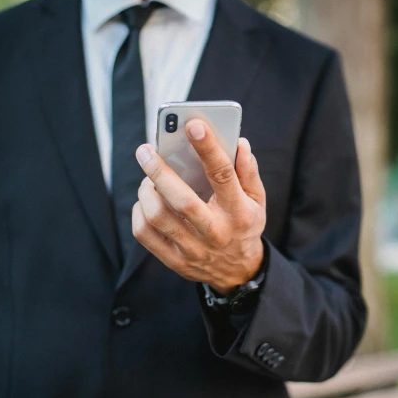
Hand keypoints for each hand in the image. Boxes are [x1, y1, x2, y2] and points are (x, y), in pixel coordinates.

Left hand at [133, 119, 266, 293]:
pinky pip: (145, 235)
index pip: (223, 175)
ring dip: (147, 191)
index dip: (208, 148)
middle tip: (146, 150)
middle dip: (160, 172)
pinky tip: (145, 200)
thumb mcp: (257, 200)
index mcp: (239, 212)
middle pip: (183, 200)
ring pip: (159, 218)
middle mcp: (216, 232)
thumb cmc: (244, 225)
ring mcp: (193, 250)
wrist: (238, 272)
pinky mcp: (175, 261)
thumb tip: (239, 143)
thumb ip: (248, 172)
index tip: (193, 125)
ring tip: (147, 178)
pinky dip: (139, 212)